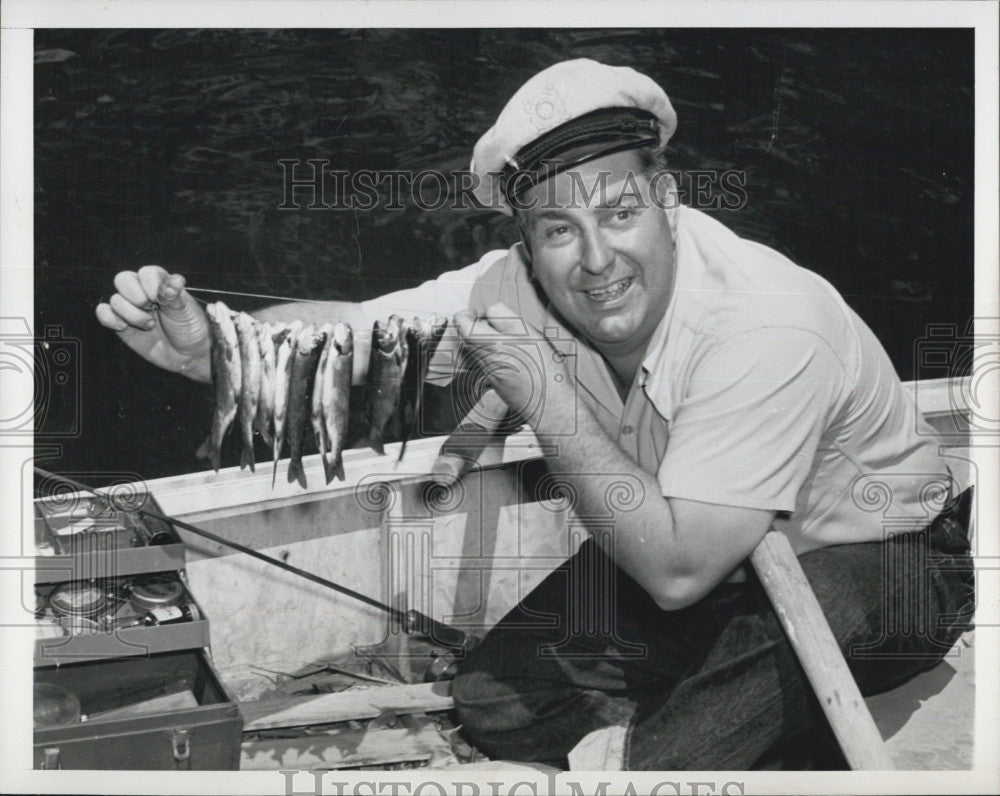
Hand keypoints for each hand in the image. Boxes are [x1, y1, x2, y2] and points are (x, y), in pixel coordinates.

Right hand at [95, 266, 210, 381]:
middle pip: (123, 280)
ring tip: (149, 325)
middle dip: (136, 296)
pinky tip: (123, 327)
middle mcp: (143, 292)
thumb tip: (175, 281)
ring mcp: (131, 308)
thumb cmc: (191, 329)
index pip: (146, 273)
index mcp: (161, 284)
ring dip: (131, 314)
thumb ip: (176, 297)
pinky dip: (108, 318)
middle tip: (151, 308)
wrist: (188, 355)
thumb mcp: (187, 312)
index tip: (159, 298)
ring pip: (115, 299)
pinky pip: (104, 313)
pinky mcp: (121, 324)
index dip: (149, 284)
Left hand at [454, 302, 575, 435]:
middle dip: (482, 328)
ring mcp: (489, 374)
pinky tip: (519, 360)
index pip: (462, 324)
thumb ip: (505, 317)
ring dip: (491, 342)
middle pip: (469, 337)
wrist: (549, 403)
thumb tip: (489, 311)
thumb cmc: (543, 369)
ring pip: (480, 350)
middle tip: (503, 327)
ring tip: (514, 343)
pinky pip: (490, 364)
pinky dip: (500, 357)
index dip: (468, 314)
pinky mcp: (497, 384)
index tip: (479, 313)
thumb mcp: (528, 332)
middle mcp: (483, 360)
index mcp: (488, 344)